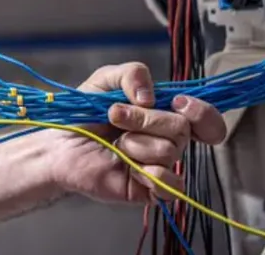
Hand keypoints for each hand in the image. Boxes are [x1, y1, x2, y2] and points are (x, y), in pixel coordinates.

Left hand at [46, 62, 226, 202]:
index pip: (205, 118)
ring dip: (136, 143)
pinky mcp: (150, 189)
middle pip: (181, 128)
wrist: (59, 145)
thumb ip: (132, 74)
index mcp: (164, 113)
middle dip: (145, 119)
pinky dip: (150, 173)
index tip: (178, 103)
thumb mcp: (106, 80)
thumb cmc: (83, 114)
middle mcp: (167, 139)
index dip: (201, 112)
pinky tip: (129, 167)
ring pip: (169, 151)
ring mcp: (160, 165)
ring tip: (116, 144)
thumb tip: (151, 97)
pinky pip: (170, 186)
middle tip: (115, 117)